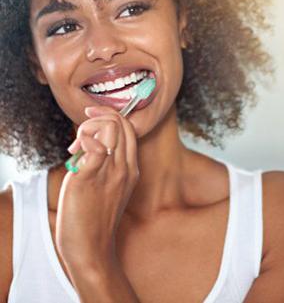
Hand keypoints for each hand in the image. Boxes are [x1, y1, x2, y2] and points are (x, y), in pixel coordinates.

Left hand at [56, 105, 138, 272]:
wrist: (91, 248)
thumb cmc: (96, 219)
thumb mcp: (112, 188)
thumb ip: (109, 166)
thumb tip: (94, 146)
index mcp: (132, 168)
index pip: (129, 128)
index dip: (111, 115)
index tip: (93, 115)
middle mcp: (125, 167)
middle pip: (120, 123)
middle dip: (99, 115)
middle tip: (82, 126)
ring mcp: (109, 172)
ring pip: (108, 129)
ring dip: (88, 128)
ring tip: (75, 148)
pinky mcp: (90, 178)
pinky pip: (92, 145)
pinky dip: (83, 140)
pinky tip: (73, 154)